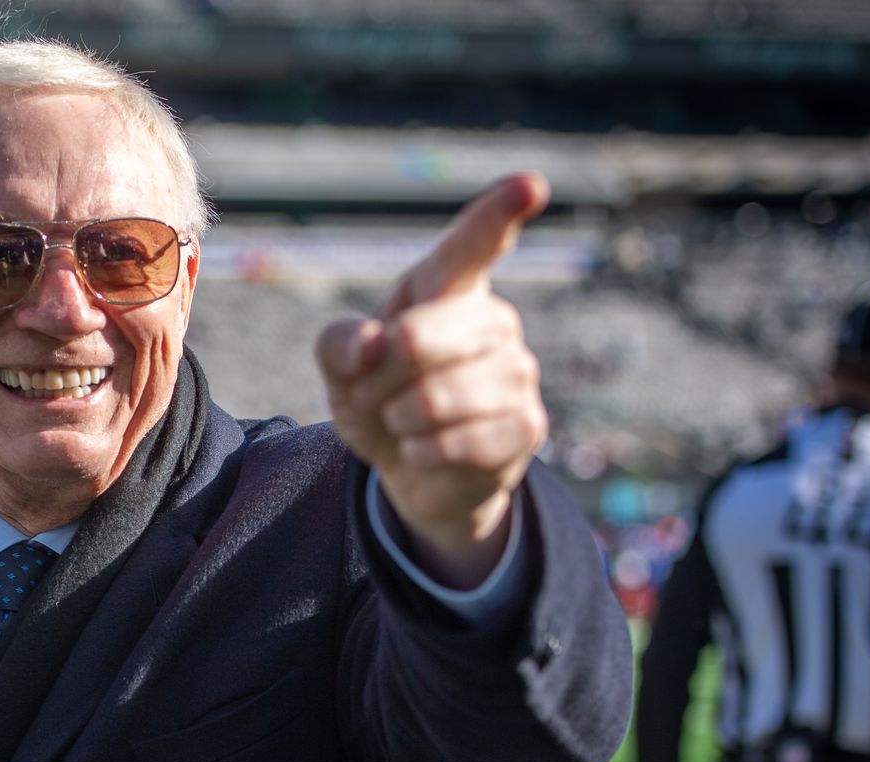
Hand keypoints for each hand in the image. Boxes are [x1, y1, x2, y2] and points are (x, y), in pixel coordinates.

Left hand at [317, 173, 550, 587]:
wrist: (410, 468)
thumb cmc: (378, 396)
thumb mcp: (340, 369)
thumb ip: (339, 344)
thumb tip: (376, 342)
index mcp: (445, 289)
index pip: (472, 246)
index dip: (497, 214)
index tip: (530, 184)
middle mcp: (492, 320)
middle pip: (418, 340)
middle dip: (378, 379)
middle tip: (379, 394)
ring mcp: (517, 371)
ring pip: (436, 398)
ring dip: (400, 421)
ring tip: (407, 422)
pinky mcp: (527, 424)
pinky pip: (460, 441)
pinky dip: (425, 454)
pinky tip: (430, 449)